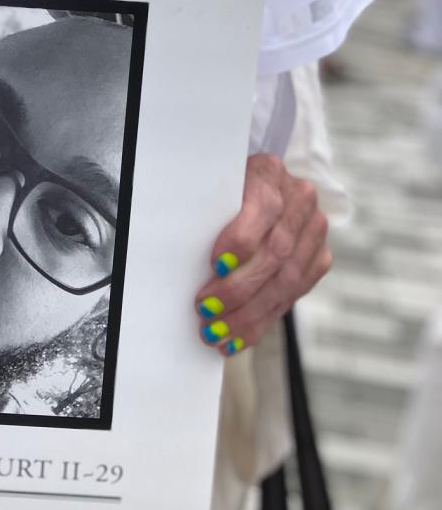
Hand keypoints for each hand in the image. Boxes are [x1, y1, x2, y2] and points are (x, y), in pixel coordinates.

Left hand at [194, 153, 330, 354]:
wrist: (265, 187)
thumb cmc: (228, 192)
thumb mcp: (218, 189)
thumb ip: (212, 212)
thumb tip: (189, 257)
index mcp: (270, 172)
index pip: (264, 208)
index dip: (241, 240)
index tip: (216, 266)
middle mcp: (300, 199)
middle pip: (275, 252)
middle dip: (239, 289)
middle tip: (206, 310)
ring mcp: (315, 230)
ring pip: (287, 280)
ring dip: (250, 314)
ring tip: (218, 333)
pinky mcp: (320, 257)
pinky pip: (294, 295)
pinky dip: (264, 320)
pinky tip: (239, 337)